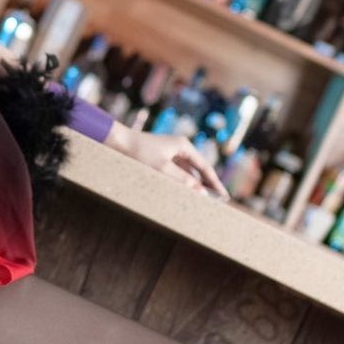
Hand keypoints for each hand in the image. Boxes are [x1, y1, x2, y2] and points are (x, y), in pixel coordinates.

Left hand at [114, 127, 230, 200]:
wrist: (119, 142)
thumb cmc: (140, 153)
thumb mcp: (162, 169)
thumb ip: (183, 180)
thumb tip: (202, 192)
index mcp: (184, 145)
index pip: (204, 167)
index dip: (215, 182)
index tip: (224, 196)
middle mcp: (180, 147)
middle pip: (198, 169)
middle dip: (207, 184)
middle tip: (217, 201)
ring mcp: (172, 152)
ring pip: (188, 171)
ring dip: (194, 184)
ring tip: (203, 200)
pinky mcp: (163, 157)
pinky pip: (178, 171)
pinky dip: (183, 181)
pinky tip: (185, 192)